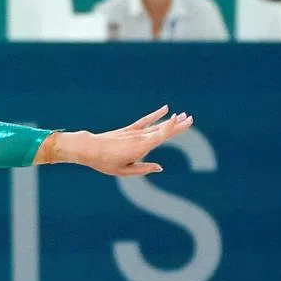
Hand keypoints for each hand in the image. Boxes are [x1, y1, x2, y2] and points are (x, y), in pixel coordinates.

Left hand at [51, 105, 194, 176]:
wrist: (88, 148)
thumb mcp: (123, 170)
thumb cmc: (105, 162)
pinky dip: (155, 115)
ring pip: (156, 125)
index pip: (159, 136)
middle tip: (191, 119)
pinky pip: (145, 121)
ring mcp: (134, 132)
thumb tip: (160, 167)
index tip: (179, 119)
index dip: (170, 128)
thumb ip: (142, 169)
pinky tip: (165, 109)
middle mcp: (139, 138)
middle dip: (177, 125)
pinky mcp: (129, 130)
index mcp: (139, 148)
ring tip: (184, 116)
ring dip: (170, 121)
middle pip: (162, 130)